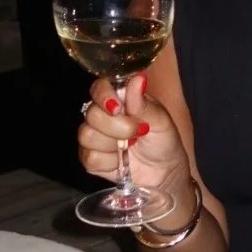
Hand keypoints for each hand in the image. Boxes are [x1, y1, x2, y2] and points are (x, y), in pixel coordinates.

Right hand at [77, 74, 189, 201]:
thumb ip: (143, 103)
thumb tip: (138, 78)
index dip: (103, 96)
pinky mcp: (91, 159)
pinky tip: (121, 161)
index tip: (118, 108)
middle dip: (116, 127)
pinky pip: (89, 158)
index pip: (99, 88)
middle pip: (91, 114)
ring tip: (130, 147)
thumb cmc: (164, 142)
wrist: (165, 173)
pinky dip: (109, 162)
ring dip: (112, 145)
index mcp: (119, 99)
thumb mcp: (161, 121)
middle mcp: (103, 115)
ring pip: (87, 135)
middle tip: (138, 133)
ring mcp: (95, 137)